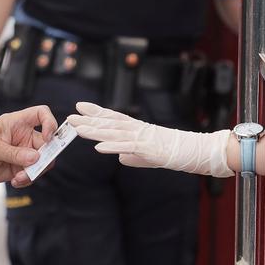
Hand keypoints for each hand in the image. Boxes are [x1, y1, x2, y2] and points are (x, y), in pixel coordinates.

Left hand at [0, 105, 58, 189]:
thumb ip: (14, 153)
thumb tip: (36, 158)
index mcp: (15, 123)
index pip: (40, 114)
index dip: (50, 123)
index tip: (49, 138)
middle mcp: (22, 136)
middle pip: (47, 143)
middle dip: (45, 157)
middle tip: (34, 168)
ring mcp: (22, 153)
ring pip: (43, 161)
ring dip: (35, 171)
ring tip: (19, 178)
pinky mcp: (20, 168)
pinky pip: (33, 173)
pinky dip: (28, 179)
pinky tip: (15, 181)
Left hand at [66, 102, 233, 177]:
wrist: (194, 151)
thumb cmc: (173, 152)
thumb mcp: (148, 156)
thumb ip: (133, 156)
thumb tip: (119, 158)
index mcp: (136, 128)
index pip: (112, 117)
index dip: (96, 112)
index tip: (79, 107)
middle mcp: (136, 129)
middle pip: (108, 123)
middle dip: (88, 120)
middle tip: (70, 116)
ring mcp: (141, 138)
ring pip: (113, 133)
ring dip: (94, 131)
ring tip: (78, 129)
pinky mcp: (147, 148)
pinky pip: (126, 147)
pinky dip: (111, 146)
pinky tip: (97, 147)